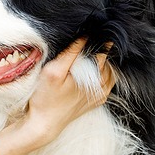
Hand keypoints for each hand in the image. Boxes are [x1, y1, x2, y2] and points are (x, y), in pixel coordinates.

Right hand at [0, 39, 113, 154]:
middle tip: (87, 40)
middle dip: (99, 48)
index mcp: (95, 77)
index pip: (104, 50)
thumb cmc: (46, 99)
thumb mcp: (54, 71)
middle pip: (108, 59)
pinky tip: (88, 67)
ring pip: (110, 70)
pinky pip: (107, 80)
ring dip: (101, 60)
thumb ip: (71, 52)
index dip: (97, 38)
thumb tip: (86, 34)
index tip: (90, 30)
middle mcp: (102, 86)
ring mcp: (101, 94)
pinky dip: (102, 71)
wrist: (44, 125)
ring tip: (87, 52)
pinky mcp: (97, 99)